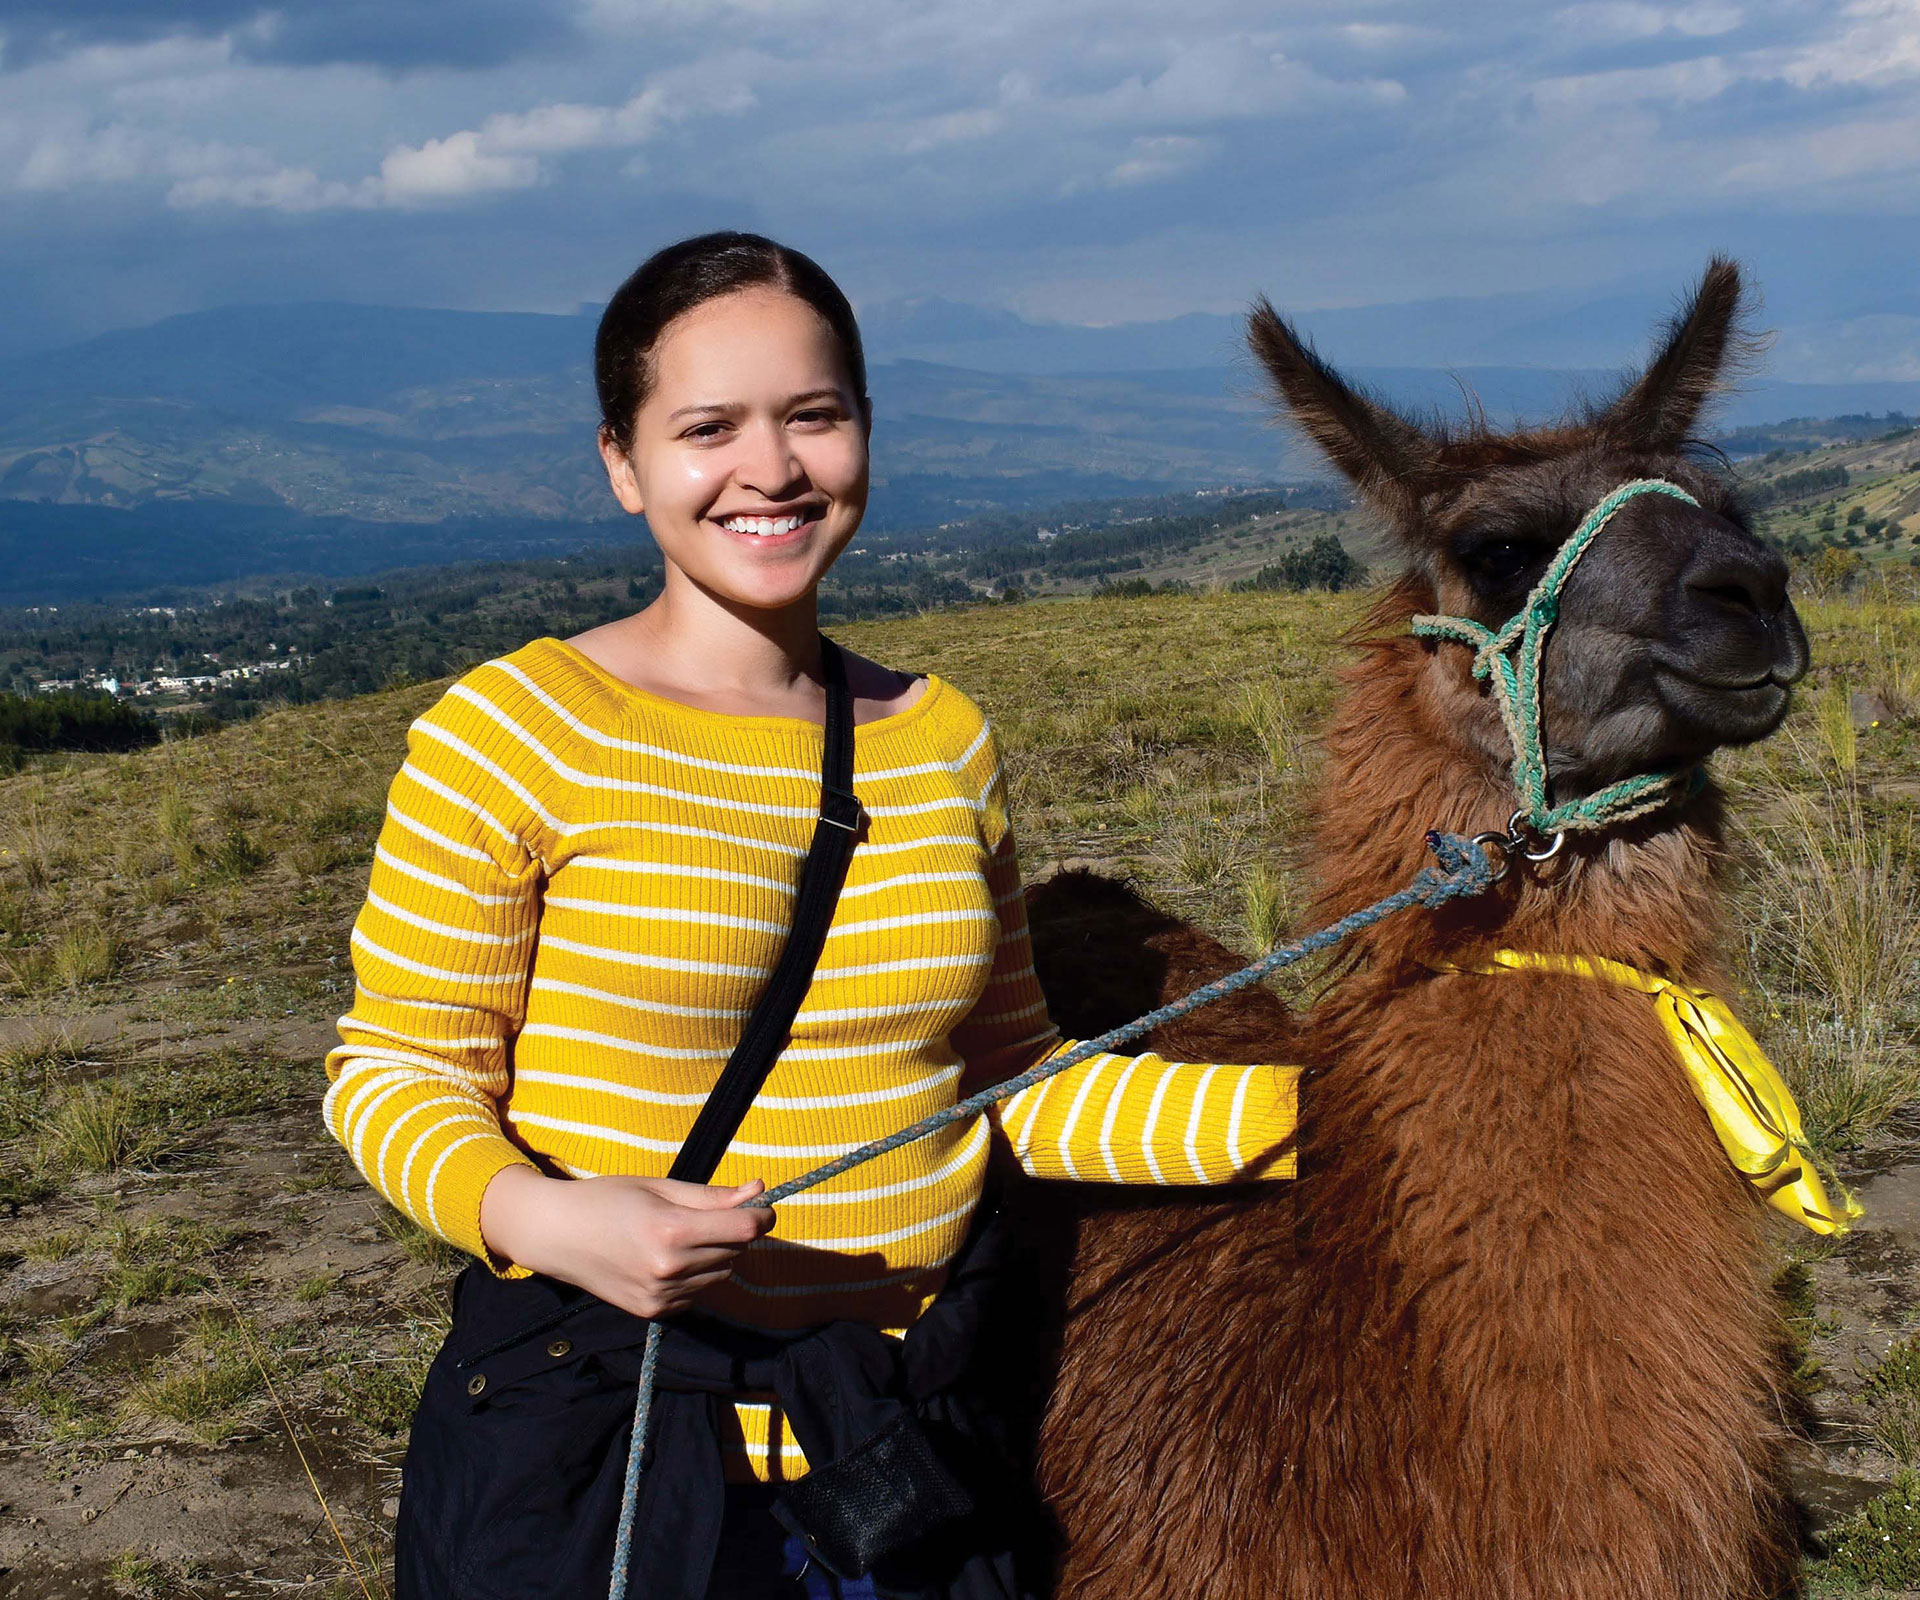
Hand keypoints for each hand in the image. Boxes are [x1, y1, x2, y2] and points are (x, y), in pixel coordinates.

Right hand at [479, 1166, 775, 1318]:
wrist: (557, 1235)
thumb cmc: (607, 1199)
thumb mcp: (659, 1187)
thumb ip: (711, 1195)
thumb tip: (759, 1190)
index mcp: (671, 1230)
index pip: (744, 1228)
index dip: (762, 1216)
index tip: (762, 1207)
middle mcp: (668, 1268)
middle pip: (736, 1251)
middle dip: (734, 1232)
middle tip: (706, 1215)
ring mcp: (660, 1295)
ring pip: (721, 1275)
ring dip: (717, 1255)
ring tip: (682, 1236)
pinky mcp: (653, 1312)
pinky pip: (698, 1293)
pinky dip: (695, 1276)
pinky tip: (667, 1259)